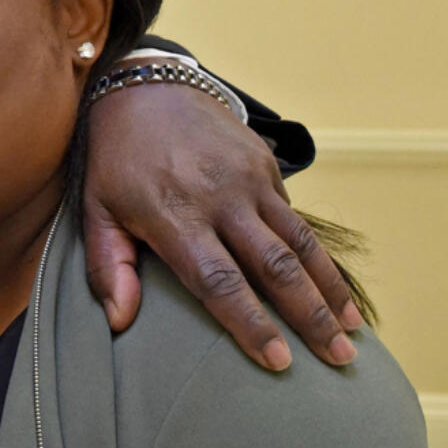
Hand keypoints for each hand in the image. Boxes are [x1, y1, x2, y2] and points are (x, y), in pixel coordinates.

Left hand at [81, 76, 363, 370]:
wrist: (143, 86)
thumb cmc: (115, 157)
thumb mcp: (96, 206)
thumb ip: (107, 265)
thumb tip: (119, 321)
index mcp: (173, 213)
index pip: (219, 281)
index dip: (251, 324)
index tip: (278, 361)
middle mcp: (218, 196)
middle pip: (275, 267)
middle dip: (310, 317)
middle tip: (338, 358)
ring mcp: (247, 177)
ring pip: (299, 242)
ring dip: (329, 289)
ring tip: (350, 330)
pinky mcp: (263, 162)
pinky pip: (293, 215)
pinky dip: (315, 254)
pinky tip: (328, 284)